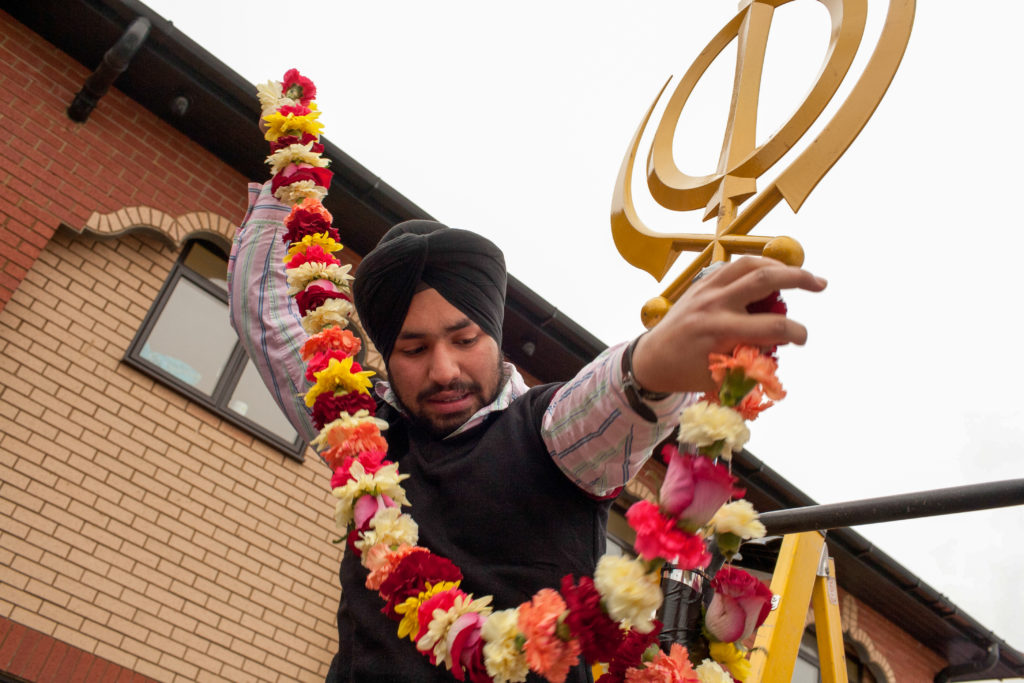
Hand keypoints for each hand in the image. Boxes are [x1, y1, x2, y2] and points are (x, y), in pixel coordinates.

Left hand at [631, 257, 826, 394]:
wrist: (651, 357)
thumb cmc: (687, 372)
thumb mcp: (720, 376)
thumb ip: (752, 365)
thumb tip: (780, 348)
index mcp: (719, 332)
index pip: (770, 328)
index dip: (796, 333)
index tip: (802, 340)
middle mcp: (714, 305)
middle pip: (764, 279)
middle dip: (799, 279)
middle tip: (821, 285)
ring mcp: (706, 289)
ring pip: (749, 263)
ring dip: (779, 265)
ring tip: (800, 274)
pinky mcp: (702, 282)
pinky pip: (735, 265)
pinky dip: (758, 265)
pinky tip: (773, 273)